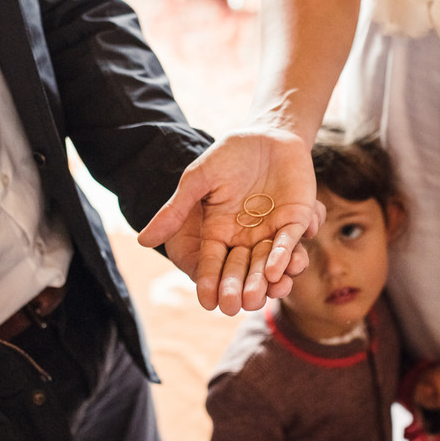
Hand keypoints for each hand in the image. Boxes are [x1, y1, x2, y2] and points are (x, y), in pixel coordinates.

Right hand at [140, 127, 323, 314]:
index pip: (213, 262)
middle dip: (236, 288)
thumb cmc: (228, 155)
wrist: (267, 133)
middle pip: (240, 268)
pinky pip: (289, 241)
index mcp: (219, 231)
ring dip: (261, 281)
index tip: (206, 302)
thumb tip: (143, 241)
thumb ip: (175, 210)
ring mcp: (272, 230)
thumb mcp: (197, 179)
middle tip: (231, 307)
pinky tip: (276, 270)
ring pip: (267, 262)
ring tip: (255, 298)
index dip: (210, 281)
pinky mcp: (297, 219)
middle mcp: (246, 237)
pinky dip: (283, 255)